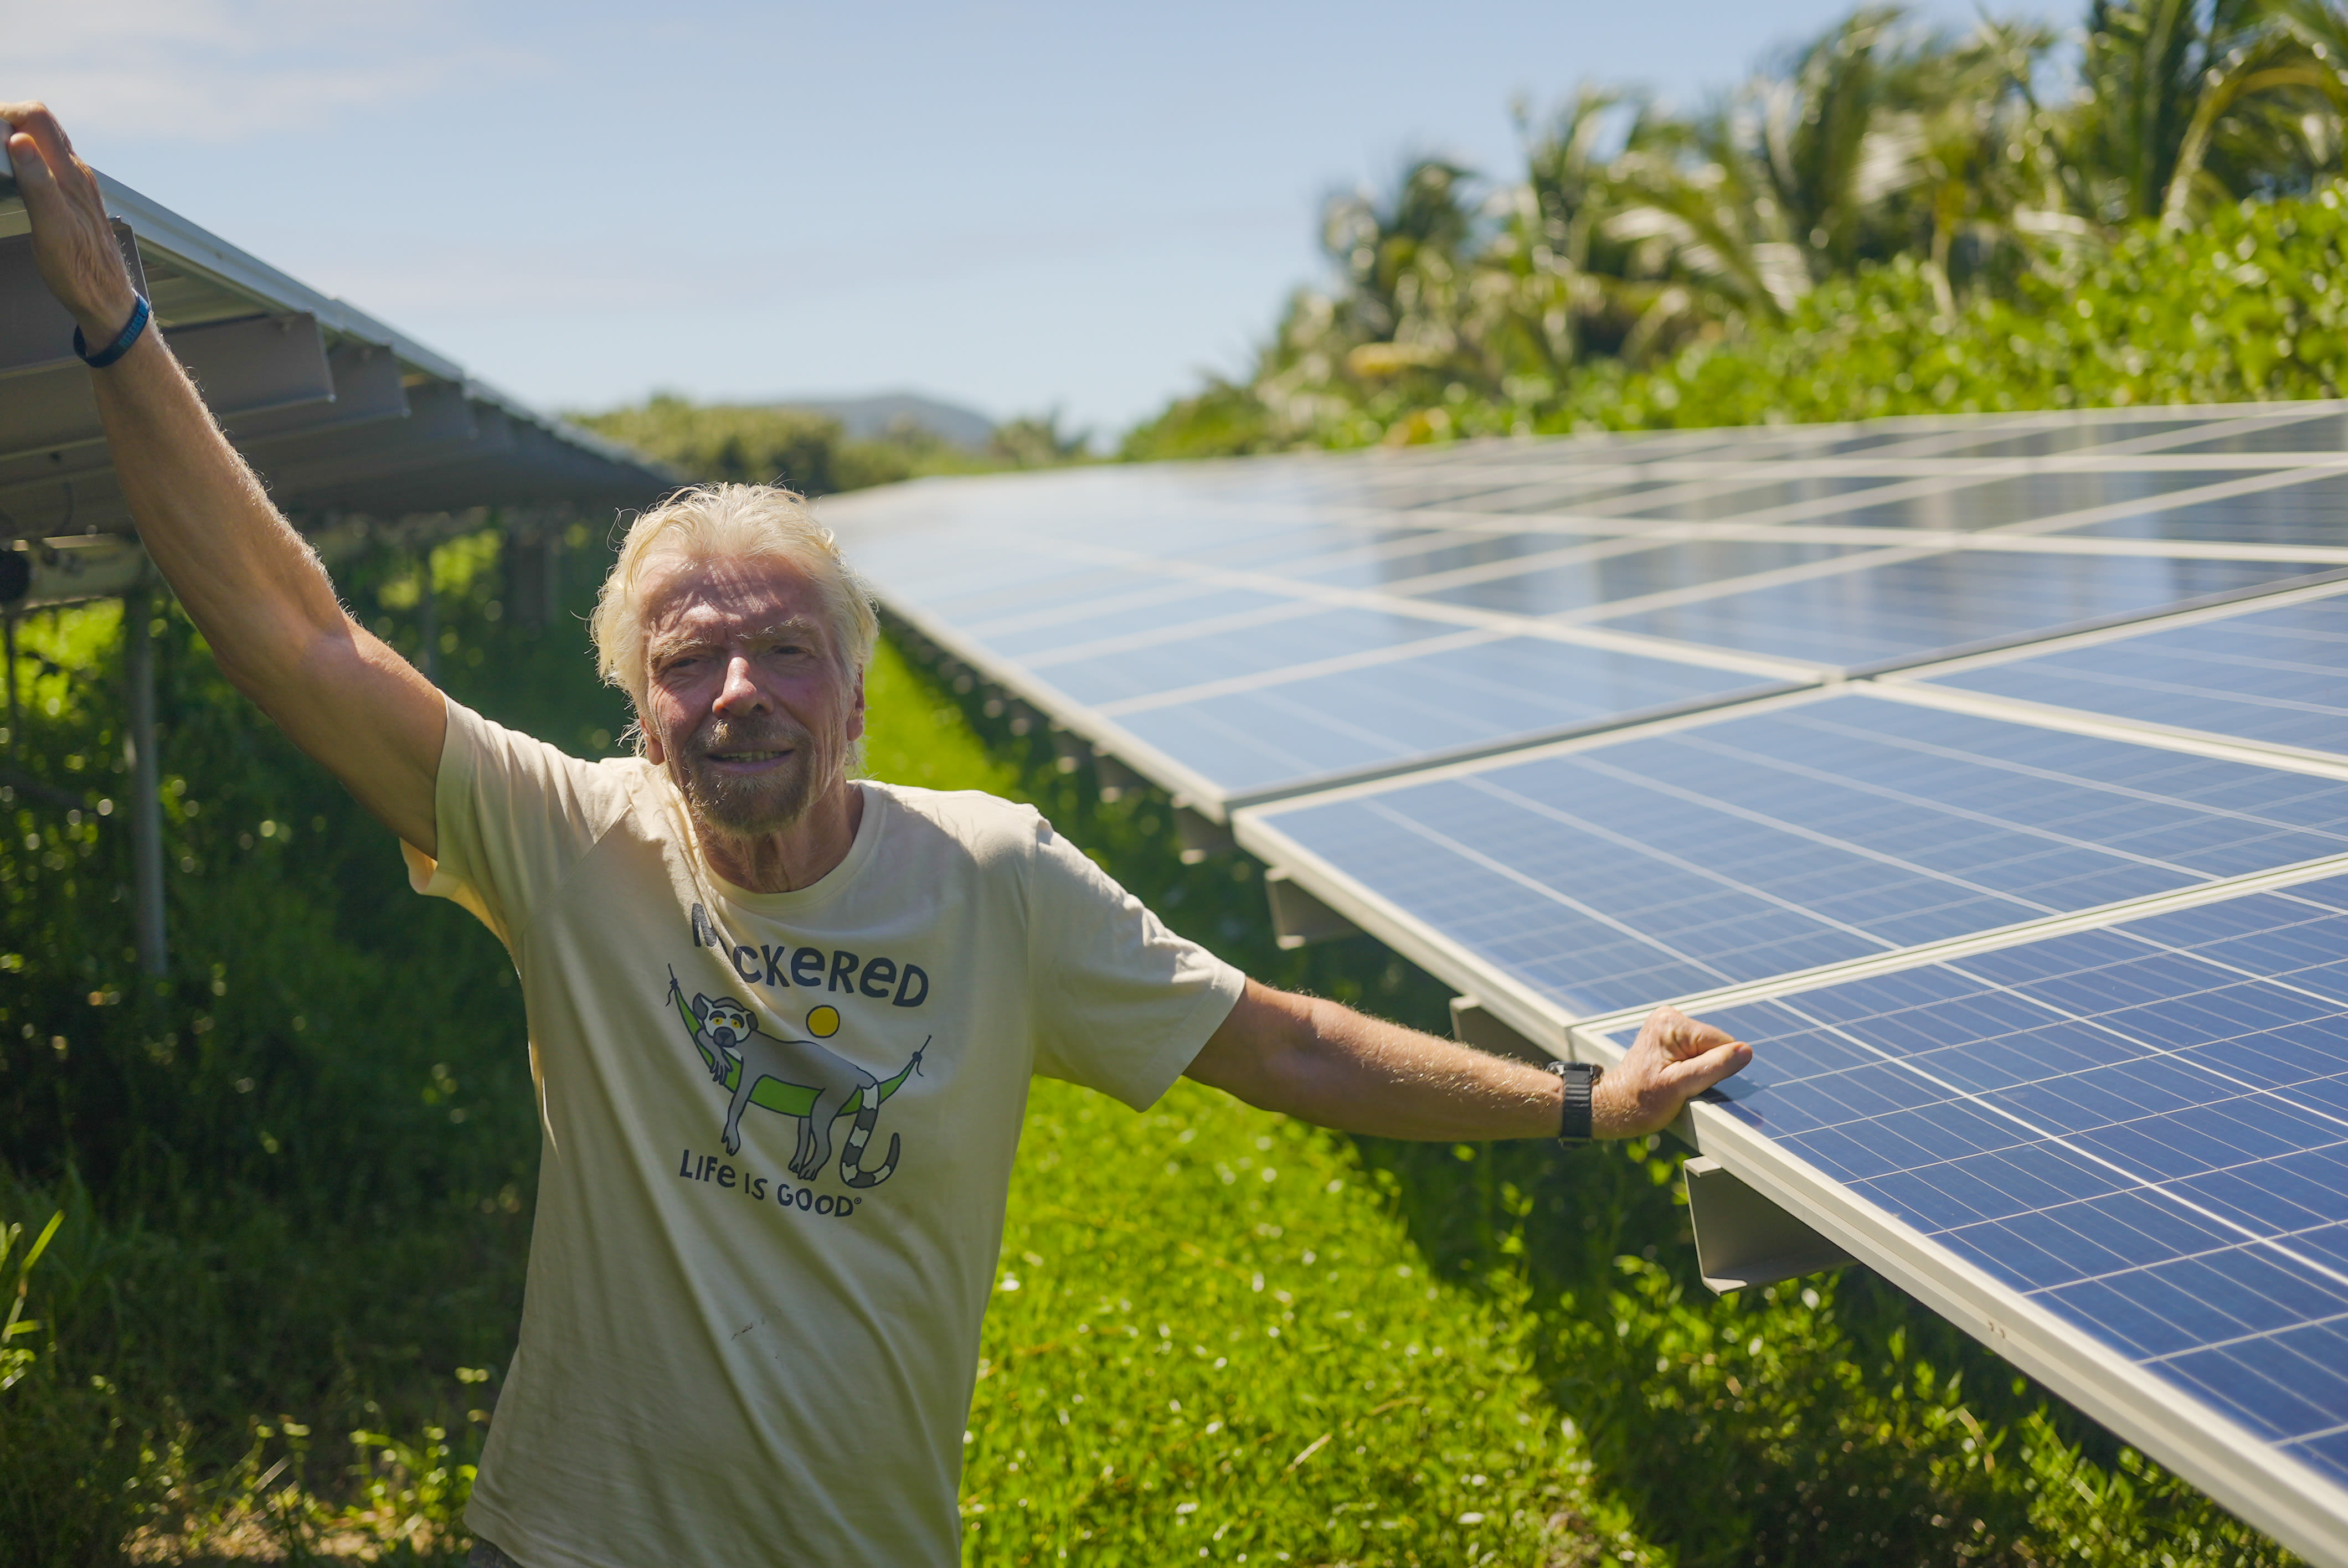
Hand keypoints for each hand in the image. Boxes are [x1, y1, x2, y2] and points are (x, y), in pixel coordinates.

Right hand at [2, 102, 138, 339]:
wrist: (106, 299)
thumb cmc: (80, 270)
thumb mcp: (52, 226)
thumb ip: (37, 182)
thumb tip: (19, 141)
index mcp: (71, 174)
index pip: (38, 118)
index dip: (6, 112)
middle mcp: (77, 174)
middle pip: (41, 124)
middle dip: (9, 119)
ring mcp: (77, 186)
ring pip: (45, 143)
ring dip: (17, 137)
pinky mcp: (74, 200)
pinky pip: (49, 164)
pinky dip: (26, 157)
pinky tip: (13, 174)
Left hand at [1592, 1004, 1751, 1138]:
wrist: (1615, 1107)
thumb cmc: (1641, 1102)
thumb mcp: (1681, 1087)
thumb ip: (1715, 1066)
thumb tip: (1746, 1051)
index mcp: (1672, 1023)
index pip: (1723, 1044)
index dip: (1716, 1069)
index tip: (1691, 1083)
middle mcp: (1669, 1017)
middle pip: (1716, 1046)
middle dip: (1707, 1069)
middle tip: (1681, 1085)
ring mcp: (1668, 1026)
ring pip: (1708, 1051)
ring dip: (1699, 1070)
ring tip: (1674, 1082)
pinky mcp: (1669, 1037)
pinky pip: (1697, 1052)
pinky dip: (1691, 1068)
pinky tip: (1672, 1077)